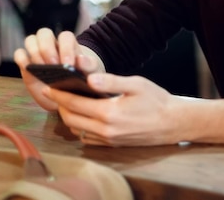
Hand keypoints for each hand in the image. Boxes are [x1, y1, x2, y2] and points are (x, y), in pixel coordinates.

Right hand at [14, 28, 103, 110]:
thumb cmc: (82, 80)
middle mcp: (52, 45)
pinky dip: (22, 59)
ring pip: (30, 40)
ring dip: (34, 52)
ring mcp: (37, 53)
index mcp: (70, 45)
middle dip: (47, 48)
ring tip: (42, 68)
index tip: (68, 64)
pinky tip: (29, 68)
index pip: (65, 36)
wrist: (70, 95)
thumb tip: (80, 60)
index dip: (65, 48)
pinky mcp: (26, 64)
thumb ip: (89, 66)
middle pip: (44, 33)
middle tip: (53, 65)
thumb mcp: (91, 74)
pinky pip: (19, 53)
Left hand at [46, 74, 178, 146]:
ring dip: (70, 118)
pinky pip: (88, 139)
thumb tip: (88, 79)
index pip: (74, 104)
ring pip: (78, 131)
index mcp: (109, 113)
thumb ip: (111, 81)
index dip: (59, 95)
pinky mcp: (113, 145)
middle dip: (60, 106)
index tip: (50, 87)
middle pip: (70, 119)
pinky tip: (86, 116)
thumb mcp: (137, 84)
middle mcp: (106, 130)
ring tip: (70, 103)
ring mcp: (109, 140)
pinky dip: (81, 128)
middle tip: (57, 94)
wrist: (173, 122)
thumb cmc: (157, 100)